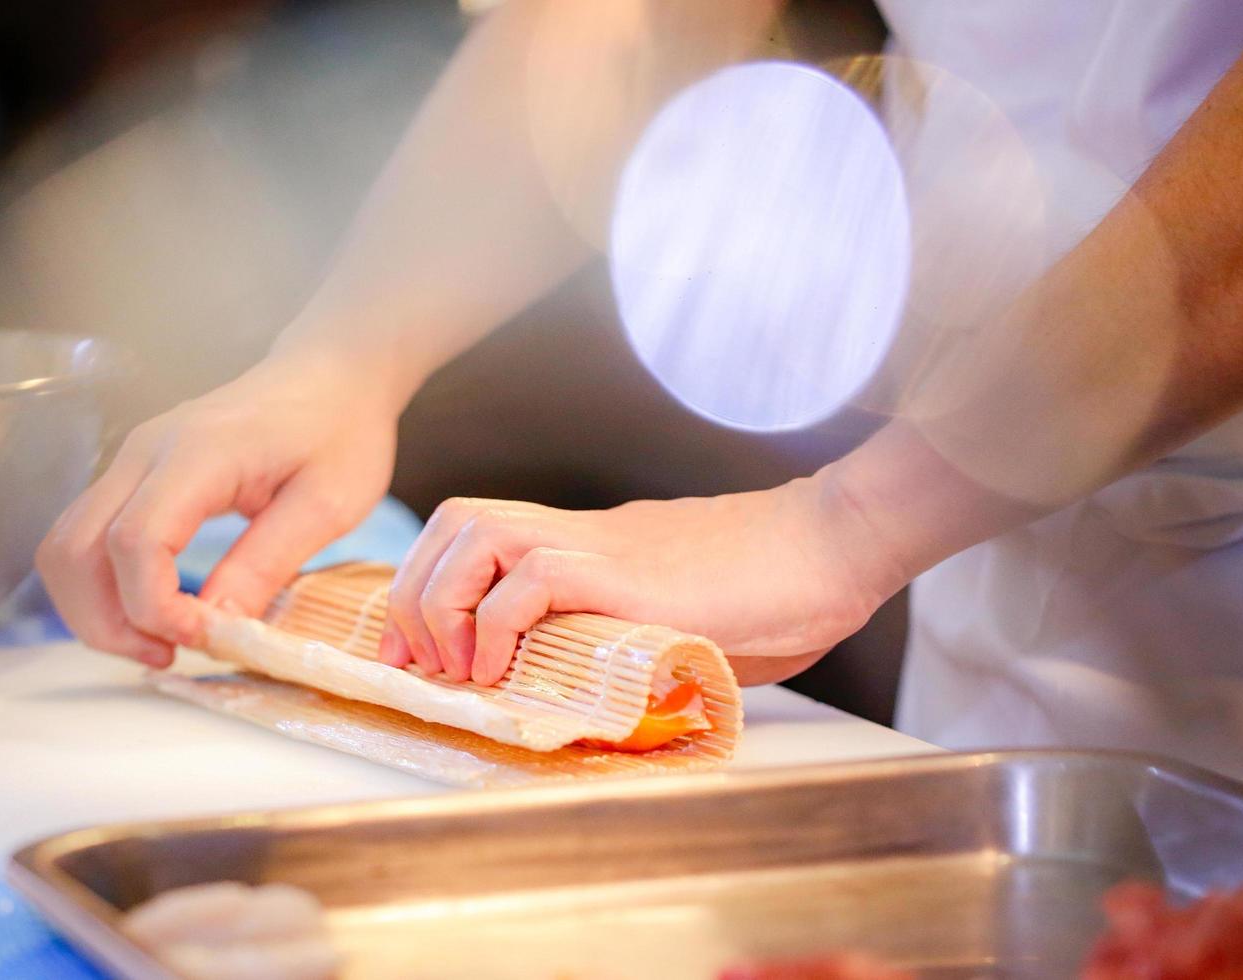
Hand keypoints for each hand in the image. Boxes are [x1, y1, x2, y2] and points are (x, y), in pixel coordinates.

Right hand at [36, 352, 399, 666]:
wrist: (329, 373)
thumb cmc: (339, 430)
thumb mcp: (329, 505)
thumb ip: (266, 564)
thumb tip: (213, 629)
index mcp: (198, 452)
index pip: (135, 541)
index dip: (154, 606)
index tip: (202, 640)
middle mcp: (145, 450)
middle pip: (75, 549)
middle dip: (107, 621)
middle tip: (168, 656)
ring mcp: (131, 458)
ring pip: (66, 546)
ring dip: (95, 609)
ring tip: (159, 643)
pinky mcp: (133, 473)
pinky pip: (86, 536)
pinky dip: (102, 585)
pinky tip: (153, 610)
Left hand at [377, 472, 910, 685]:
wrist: (831, 547)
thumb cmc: (773, 591)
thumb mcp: (679, 624)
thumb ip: (630, 643)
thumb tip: (598, 700)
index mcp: (587, 546)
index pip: (474, 534)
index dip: (426, 583)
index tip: (412, 651)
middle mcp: (580, 536)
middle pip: (456, 524)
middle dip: (413, 594)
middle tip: (416, 664)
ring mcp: (600, 547)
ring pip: (476, 534)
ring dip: (443, 600)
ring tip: (455, 665)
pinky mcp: (624, 570)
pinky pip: (532, 575)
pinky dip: (497, 621)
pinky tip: (500, 666)